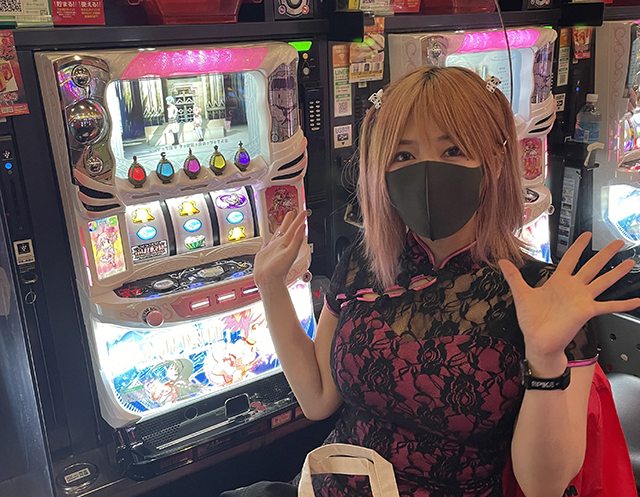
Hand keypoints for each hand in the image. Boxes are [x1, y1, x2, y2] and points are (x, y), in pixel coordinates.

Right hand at [253, 210, 305, 289]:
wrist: (268, 281)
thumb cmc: (279, 270)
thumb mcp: (290, 252)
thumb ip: (296, 239)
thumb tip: (303, 227)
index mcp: (287, 244)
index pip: (294, 228)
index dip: (298, 219)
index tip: (302, 211)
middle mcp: (281, 245)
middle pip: (286, 229)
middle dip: (289, 220)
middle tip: (292, 212)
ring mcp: (273, 249)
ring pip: (277, 235)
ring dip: (280, 228)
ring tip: (282, 221)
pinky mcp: (265, 254)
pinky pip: (267, 244)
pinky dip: (269, 240)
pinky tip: (268, 239)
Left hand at [499, 232, 639, 374]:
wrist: (537, 341)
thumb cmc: (531, 320)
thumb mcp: (521, 294)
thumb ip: (513, 277)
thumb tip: (501, 261)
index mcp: (558, 281)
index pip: (571, 259)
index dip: (578, 246)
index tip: (586, 235)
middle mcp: (572, 288)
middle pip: (592, 265)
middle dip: (604, 253)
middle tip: (617, 242)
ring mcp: (581, 299)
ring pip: (602, 281)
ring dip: (616, 272)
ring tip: (630, 262)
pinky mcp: (587, 311)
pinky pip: (608, 305)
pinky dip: (623, 303)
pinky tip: (636, 300)